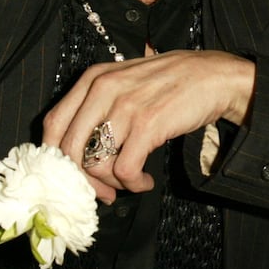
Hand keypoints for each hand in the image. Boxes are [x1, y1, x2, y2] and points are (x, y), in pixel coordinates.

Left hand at [43, 49, 256, 202]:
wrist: (214, 76)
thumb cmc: (170, 83)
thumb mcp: (125, 83)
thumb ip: (98, 108)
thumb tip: (77, 156)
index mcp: (93, 78)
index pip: (53, 125)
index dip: (57, 158)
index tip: (73, 175)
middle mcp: (103, 89)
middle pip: (70, 149)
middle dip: (84, 180)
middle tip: (103, 192)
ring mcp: (125, 106)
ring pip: (96, 163)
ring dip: (112, 184)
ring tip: (130, 182)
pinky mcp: (148, 124)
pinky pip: (125, 170)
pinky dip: (133, 184)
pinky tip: (145, 180)